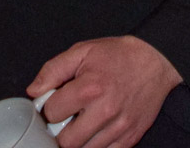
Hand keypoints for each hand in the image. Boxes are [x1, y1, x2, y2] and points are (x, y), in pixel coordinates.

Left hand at [28, 35, 180, 147]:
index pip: (52, 113)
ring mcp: (119, 128)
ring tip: (82, 123)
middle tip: (65, 119)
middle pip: (66, 141)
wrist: (156, 62)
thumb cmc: (118, 56)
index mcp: (90, 88)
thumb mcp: (82, 51)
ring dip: (78, 140)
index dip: (48, 108)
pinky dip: (96, 146)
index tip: (54, 104)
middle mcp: (105, 111)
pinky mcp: (130, 138)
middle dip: (60, 131)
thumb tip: (34, 92)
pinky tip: (95, 131)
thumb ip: (53, 70)